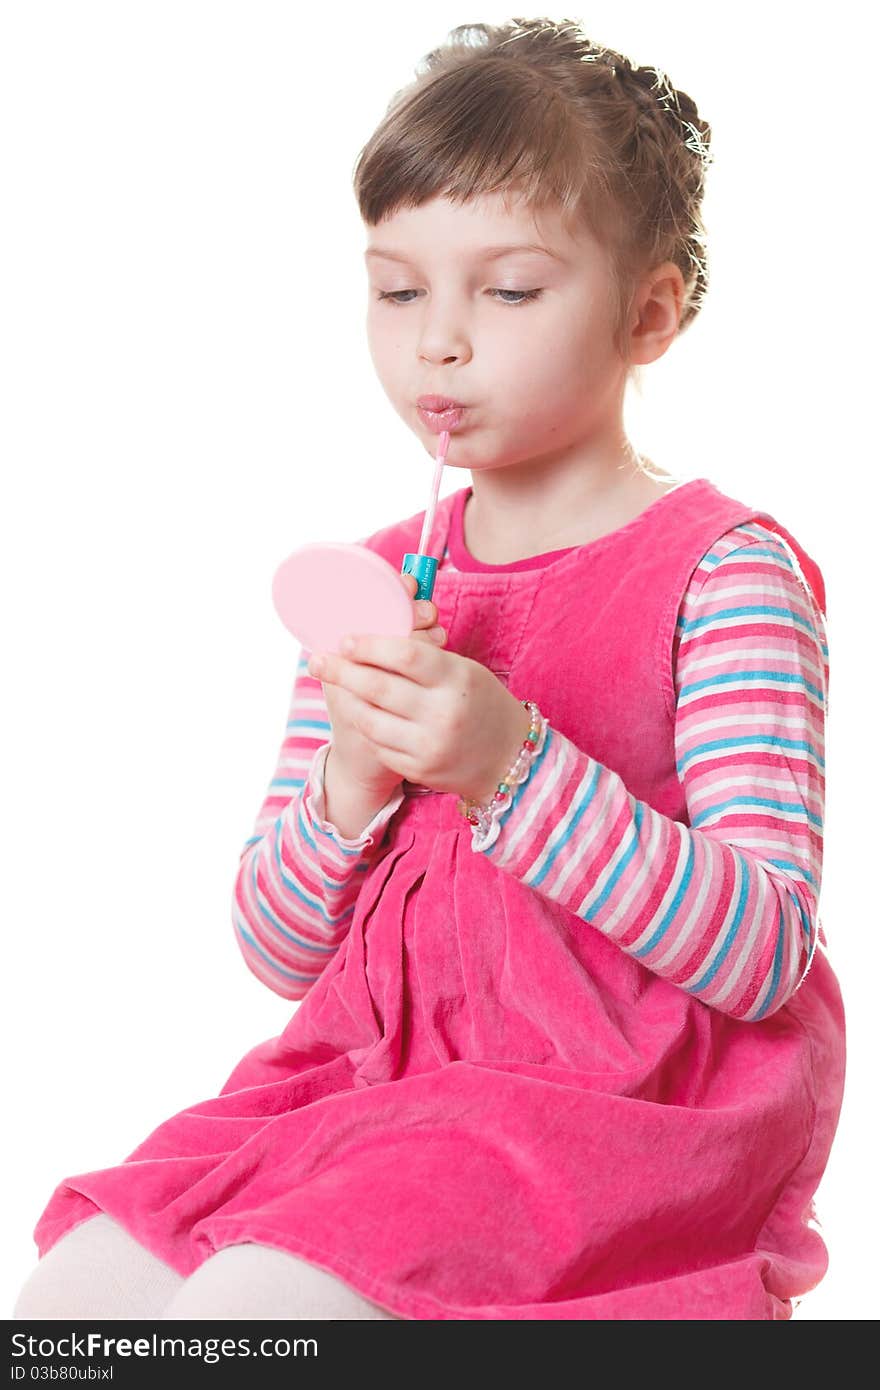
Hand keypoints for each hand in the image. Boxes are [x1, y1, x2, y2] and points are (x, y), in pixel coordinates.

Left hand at [306, 628, 533, 803]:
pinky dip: (365, 725)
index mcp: (456, 678)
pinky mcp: (419, 769)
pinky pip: (378, 743)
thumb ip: (422, 654)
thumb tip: (371, 632)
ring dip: (346, 700)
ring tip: (335, 686)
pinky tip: (359, 713)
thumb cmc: (479, 701)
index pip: (403, 654)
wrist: (506, 757)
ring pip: (369, 718)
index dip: (368, 645)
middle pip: (377, 686)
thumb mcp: (462, 669)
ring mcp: (429, 745)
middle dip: (340, 670)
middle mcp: (443, 713)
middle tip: (317, 659)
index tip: (345, 640)